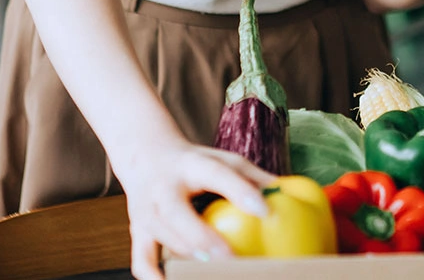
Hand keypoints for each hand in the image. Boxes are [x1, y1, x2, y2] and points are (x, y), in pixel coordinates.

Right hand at [119, 137, 276, 278]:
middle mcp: (163, 187)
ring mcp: (146, 210)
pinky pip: (142, 259)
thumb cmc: (194, 163)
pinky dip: (154, 276)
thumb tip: (286, 193)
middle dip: (200, 236)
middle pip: (176, 212)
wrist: (145, 156)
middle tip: (229, 258)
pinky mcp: (137, 231)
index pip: (216, 174)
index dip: (240, 191)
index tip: (265, 211)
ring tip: (215, 273)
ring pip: (161, 237)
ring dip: (186, 258)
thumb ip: (252, 177)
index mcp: (191, 165)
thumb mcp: (222, 159)